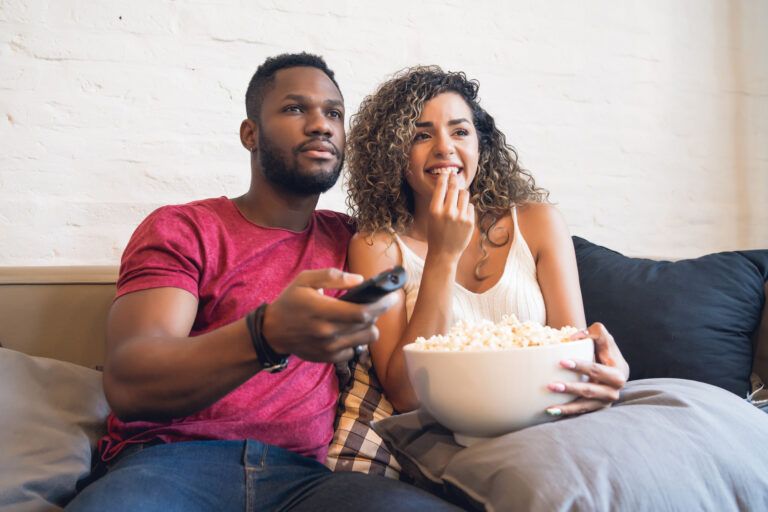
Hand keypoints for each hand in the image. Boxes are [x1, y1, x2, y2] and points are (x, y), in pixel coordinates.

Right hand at [261, 268, 397, 362]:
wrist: (272, 332)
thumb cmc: (290, 301)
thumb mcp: (305, 280)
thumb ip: (332, 276)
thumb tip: (360, 280)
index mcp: (323, 310)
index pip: (362, 313)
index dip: (382, 305)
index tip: (392, 296)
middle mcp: (328, 332)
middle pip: (369, 328)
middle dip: (379, 314)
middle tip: (378, 303)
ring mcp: (329, 348)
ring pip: (366, 340)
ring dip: (369, 327)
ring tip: (362, 317)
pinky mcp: (328, 358)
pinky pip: (354, 351)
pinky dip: (356, 340)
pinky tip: (348, 330)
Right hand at [427, 172, 474, 258]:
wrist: (444, 253)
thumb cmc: (436, 233)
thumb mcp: (432, 217)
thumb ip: (440, 202)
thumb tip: (449, 183)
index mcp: (435, 210)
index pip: (441, 187)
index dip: (444, 177)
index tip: (446, 173)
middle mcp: (448, 212)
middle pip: (454, 188)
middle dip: (454, 180)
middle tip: (454, 176)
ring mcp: (460, 217)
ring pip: (465, 194)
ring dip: (461, 194)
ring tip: (458, 198)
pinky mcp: (470, 222)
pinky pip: (470, 206)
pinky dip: (466, 207)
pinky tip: (461, 214)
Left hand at [546, 322, 629, 416]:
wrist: (610, 368)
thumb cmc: (603, 351)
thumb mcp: (604, 339)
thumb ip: (596, 332)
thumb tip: (574, 338)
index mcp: (618, 373)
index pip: (597, 369)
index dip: (581, 366)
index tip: (561, 361)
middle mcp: (614, 390)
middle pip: (591, 391)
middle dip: (571, 389)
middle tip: (551, 385)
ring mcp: (605, 402)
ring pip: (586, 406)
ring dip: (568, 407)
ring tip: (550, 407)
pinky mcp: (597, 409)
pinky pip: (582, 413)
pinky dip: (568, 413)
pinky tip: (552, 411)